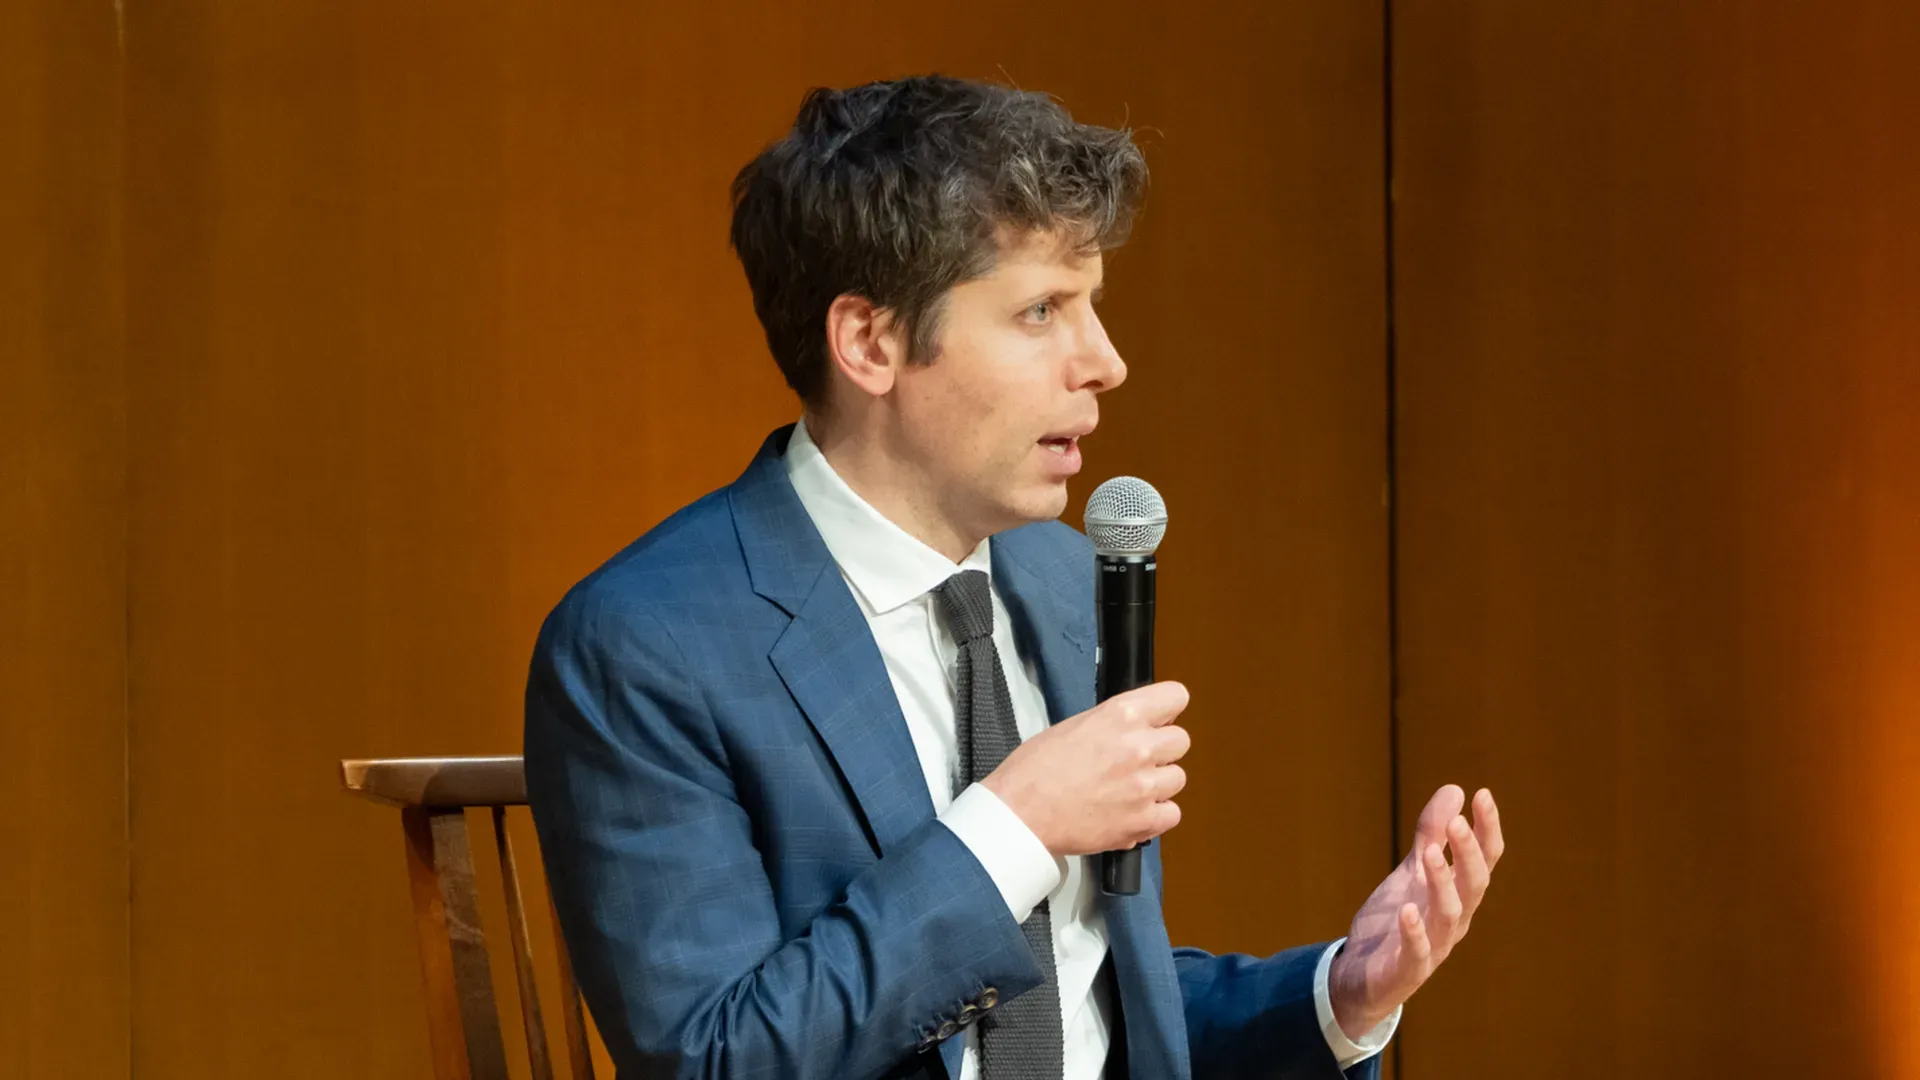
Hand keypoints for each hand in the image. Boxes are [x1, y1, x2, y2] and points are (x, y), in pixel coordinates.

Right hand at [981, 681, 1190, 856]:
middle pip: (1180, 740)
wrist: (1020, 814)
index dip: (1166, 711)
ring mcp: (1144, 786)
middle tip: (1137, 760)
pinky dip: (1156, 816)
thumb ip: (1111, 724)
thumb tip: (1133, 728)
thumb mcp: (1073, 726)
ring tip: (1129, 790)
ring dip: (1158, 784)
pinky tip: (1132, 813)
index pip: (1175, 697)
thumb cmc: (1033, 771)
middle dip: (1161, 749)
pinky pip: (1171, 814)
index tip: (1158, 720)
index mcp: (1120, 715)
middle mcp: (1138, 746)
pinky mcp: (1142, 821)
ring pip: (1177, 778)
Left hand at [1328, 785, 1503, 1038]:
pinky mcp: (1408, 969)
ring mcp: (1435, 946)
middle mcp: (1454, 919)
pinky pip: (1417, 952)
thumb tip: (1456, 789)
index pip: (1484, 859)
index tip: (1483, 794)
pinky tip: (1406, 911)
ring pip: (1449, 914)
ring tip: (1427, 854)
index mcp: (1459, 894)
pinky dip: (1414, 932)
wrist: (1362, 974)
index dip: (1487, 829)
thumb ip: (1432, 834)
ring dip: (1442, 883)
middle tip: (1457, 822)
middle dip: (1468, 852)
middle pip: (1474, 884)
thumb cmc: (1396, 919)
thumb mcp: (1412, 870)